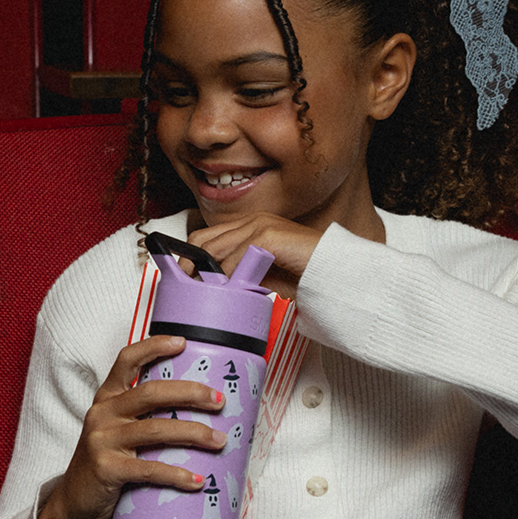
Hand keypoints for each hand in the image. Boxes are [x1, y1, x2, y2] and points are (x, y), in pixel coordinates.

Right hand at [36, 335, 223, 518]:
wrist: (74, 502)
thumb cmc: (106, 463)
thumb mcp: (116, 431)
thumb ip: (143, 417)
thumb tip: (197, 409)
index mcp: (106, 398)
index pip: (127, 360)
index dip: (154, 347)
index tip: (184, 342)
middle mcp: (103, 414)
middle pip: (151, 392)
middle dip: (190, 393)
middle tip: (219, 401)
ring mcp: (102, 440)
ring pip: (156, 429)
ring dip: (194, 433)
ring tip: (219, 441)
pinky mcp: (107, 469)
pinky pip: (150, 469)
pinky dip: (177, 475)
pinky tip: (198, 480)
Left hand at [187, 214, 320, 298]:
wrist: (334, 272)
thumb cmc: (303, 274)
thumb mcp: (261, 275)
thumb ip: (238, 275)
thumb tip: (211, 287)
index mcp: (250, 226)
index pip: (205, 236)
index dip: (189, 258)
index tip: (182, 282)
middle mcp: (252, 221)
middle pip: (203, 240)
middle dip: (191, 267)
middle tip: (187, 292)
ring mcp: (260, 226)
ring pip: (216, 249)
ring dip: (207, 276)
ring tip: (206, 296)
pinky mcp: (269, 236)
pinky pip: (236, 259)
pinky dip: (229, 277)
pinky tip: (230, 291)